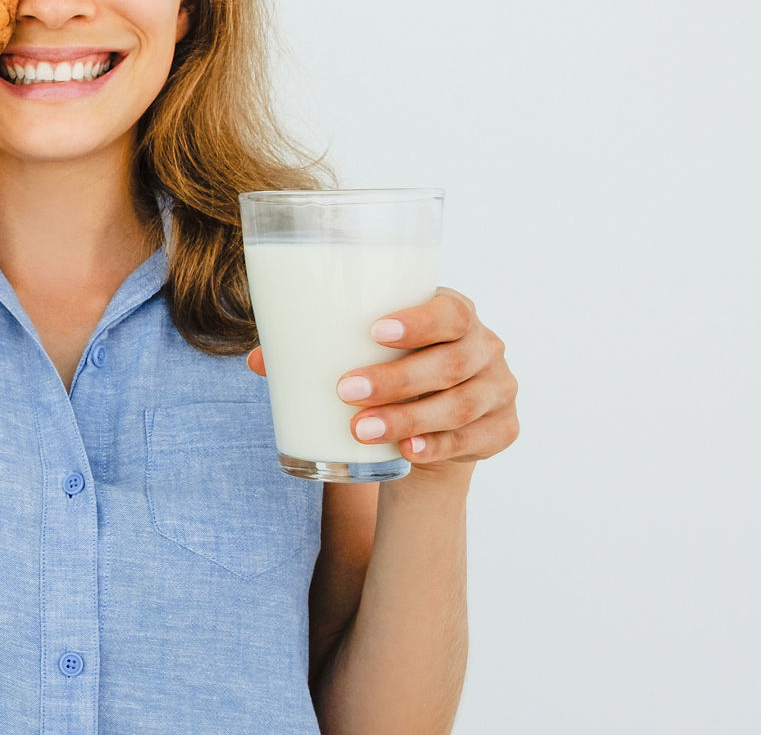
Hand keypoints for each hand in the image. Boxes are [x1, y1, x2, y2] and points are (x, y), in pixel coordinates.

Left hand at [246, 287, 518, 482]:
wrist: (433, 422)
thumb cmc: (391, 369)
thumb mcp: (363, 353)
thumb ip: (315, 350)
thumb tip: (257, 360)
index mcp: (455, 313)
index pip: (448, 310)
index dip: (418, 321)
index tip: (374, 332)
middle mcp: (485, 346)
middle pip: (451, 362)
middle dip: (397, 379)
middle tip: (347, 391)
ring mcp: (499, 388)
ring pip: (459, 405)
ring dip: (409, 417)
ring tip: (360, 429)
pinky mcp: (503, 429)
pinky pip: (473, 439)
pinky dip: (438, 445)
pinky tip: (407, 450)